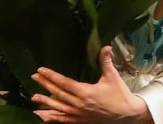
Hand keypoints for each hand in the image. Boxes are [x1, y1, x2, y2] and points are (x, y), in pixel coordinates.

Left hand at [32, 47, 151, 123]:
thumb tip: (105, 46)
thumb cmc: (120, 95)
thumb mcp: (113, 77)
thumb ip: (106, 61)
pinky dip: (53, 118)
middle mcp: (80, 105)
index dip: (51, 76)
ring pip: (59, 108)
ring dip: (45, 103)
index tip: (41, 70)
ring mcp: (80, 115)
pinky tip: (43, 117)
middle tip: (33, 77)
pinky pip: (65, 120)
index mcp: (86, 92)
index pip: (65, 83)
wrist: (129, 116)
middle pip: (59, 94)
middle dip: (45, 85)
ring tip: (33, 97)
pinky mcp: (81, 122)